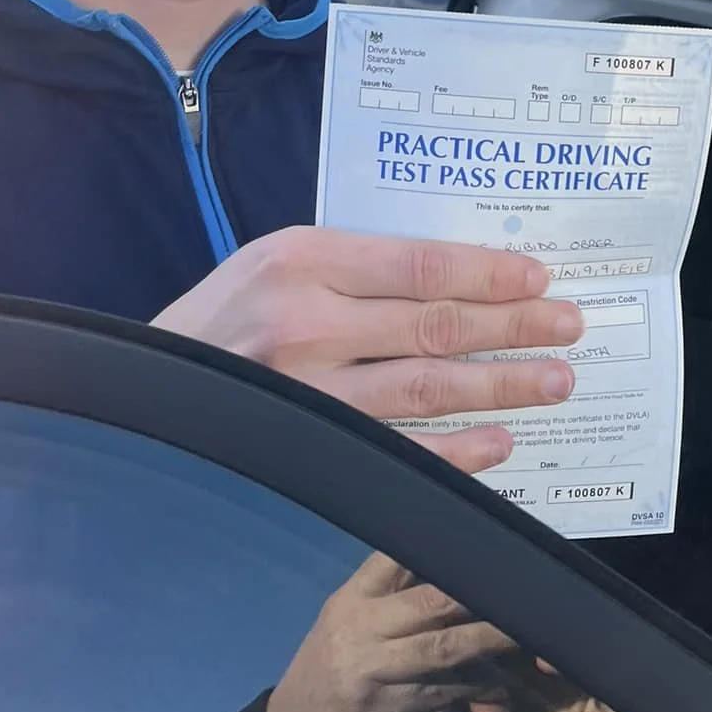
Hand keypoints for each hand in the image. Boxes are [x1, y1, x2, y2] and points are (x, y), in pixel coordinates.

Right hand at [152, 227, 581, 472]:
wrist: (141, 392)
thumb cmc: (219, 323)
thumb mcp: (274, 264)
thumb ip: (353, 268)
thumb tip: (457, 277)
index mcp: (302, 259)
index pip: (421, 265)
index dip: (490, 274)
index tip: (540, 278)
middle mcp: (305, 321)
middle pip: (436, 324)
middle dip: (515, 328)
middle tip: (571, 328)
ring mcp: (306, 393)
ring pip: (426, 388)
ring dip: (500, 387)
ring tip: (554, 382)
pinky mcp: (305, 449)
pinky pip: (399, 452)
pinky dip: (456, 452)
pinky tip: (499, 445)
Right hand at [265, 553, 518, 711]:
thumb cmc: (326, 669)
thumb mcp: (347, 620)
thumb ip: (389, 593)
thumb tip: (450, 560)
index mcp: (353, 596)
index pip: (397, 551)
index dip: (439, 530)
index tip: (480, 511)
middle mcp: (361, 627)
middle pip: (429, 600)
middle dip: (479, 591)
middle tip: (524, 579)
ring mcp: (374, 671)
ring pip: (443, 649)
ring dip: (490, 639)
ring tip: (528, 628)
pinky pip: (444, 692)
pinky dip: (478, 684)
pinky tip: (506, 678)